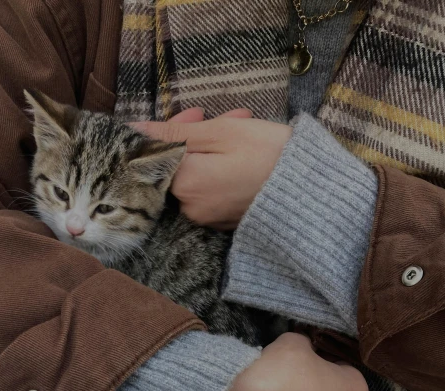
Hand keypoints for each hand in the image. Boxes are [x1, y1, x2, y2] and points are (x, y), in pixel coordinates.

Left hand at [132, 111, 291, 229]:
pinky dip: (222, 169)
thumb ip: (173, 133)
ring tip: (243, 127)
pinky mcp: (225, 222)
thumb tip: (134, 132)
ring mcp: (208, 218)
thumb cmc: (268, 155)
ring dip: (213, 149)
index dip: (174, 129)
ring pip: (198, 174)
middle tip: (230, 117)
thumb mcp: (220, 133)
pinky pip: (213, 189)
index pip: (159, 155)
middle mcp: (190, 208)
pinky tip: (243, 154)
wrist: (311, 192)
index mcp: (184, 184)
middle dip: (197, 136)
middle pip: (180, 165)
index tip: (196, 113)